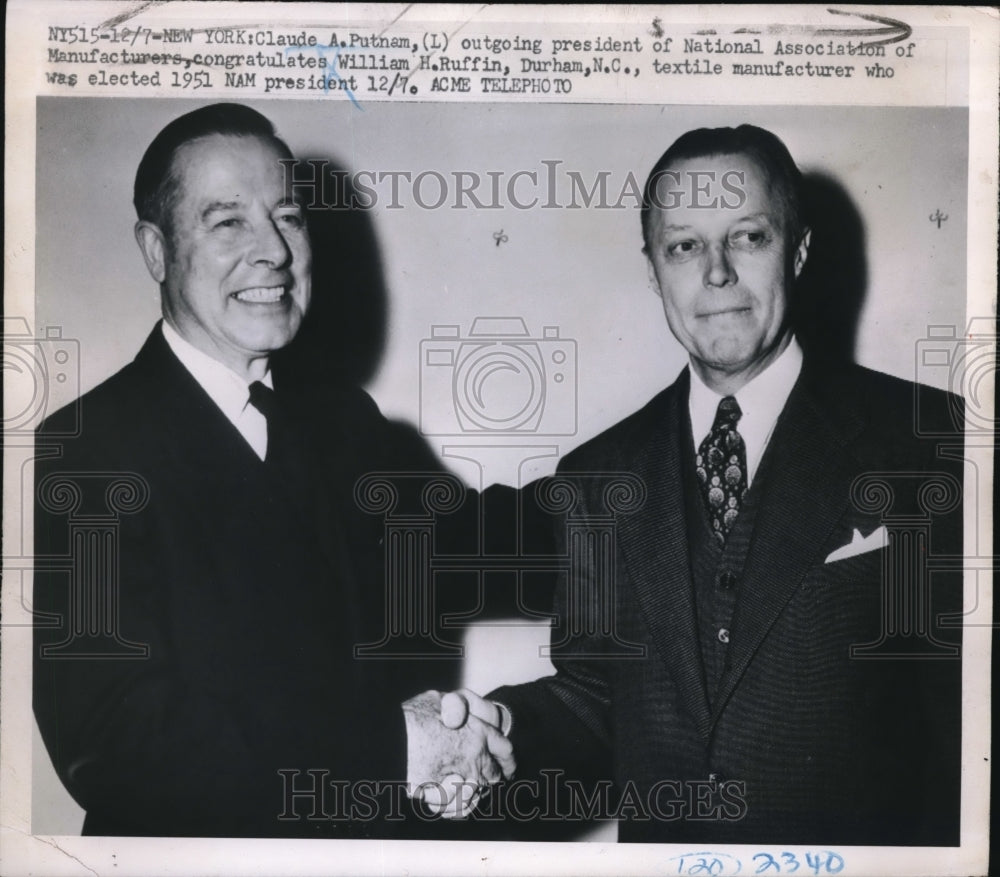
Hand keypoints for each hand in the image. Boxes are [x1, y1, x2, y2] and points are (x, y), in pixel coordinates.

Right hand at [402, 689, 514, 818]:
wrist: (389, 741)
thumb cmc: (412, 718)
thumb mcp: (436, 700)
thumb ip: (455, 705)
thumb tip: (459, 711)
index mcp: (477, 734)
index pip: (505, 749)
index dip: (508, 758)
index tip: (509, 764)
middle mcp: (474, 759)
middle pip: (494, 775)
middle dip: (492, 775)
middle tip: (490, 778)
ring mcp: (460, 781)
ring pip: (477, 794)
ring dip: (473, 792)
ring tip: (464, 789)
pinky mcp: (443, 798)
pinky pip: (458, 808)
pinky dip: (456, 807)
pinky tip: (449, 801)